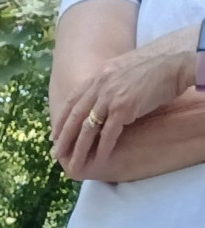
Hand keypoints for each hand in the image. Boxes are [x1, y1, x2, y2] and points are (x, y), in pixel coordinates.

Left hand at [54, 40, 195, 175]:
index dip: (61, 119)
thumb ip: (109, 83)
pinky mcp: (124, 108)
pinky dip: (102, 148)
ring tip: (73, 164)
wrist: (174, 63)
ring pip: (88, 128)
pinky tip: (98, 160)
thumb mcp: (122, 71)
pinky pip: (108, 133)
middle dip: (63, 138)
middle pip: (75, 116)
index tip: (53, 135)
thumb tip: (101, 98)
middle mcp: (101, 85)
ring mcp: (111, 97)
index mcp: (99, 75)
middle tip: (55, 155)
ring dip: (79, 149)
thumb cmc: (154, 68)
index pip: (73, 99)